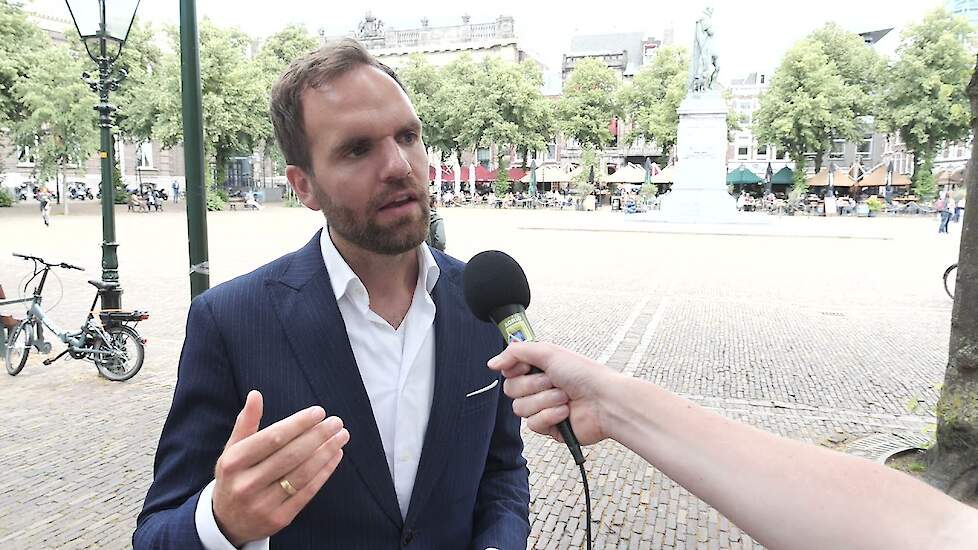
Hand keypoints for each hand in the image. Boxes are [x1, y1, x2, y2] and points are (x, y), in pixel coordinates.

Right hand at [212, 391, 349, 545]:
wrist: (227, 522)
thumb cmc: (235, 476)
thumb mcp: (233, 450)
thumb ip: (245, 423)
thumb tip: (256, 395)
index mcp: (234, 462)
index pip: (272, 439)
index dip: (298, 424)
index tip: (318, 412)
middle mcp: (246, 484)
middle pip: (290, 456)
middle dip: (317, 436)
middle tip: (336, 421)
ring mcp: (263, 504)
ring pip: (302, 474)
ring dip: (326, 452)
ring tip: (341, 436)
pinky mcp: (279, 519)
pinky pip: (307, 492)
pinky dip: (324, 472)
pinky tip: (335, 456)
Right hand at [487, 342, 618, 445]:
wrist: (605, 401)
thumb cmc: (583, 374)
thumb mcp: (548, 352)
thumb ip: (516, 352)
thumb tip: (491, 363)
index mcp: (538, 369)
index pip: (508, 372)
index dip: (514, 370)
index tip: (526, 367)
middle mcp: (539, 388)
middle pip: (510, 390)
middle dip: (533, 386)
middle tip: (553, 382)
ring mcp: (543, 409)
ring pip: (520, 409)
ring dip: (544, 401)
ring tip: (564, 398)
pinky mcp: (549, 428)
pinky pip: (533, 425)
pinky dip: (550, 416)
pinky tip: (565, 413)